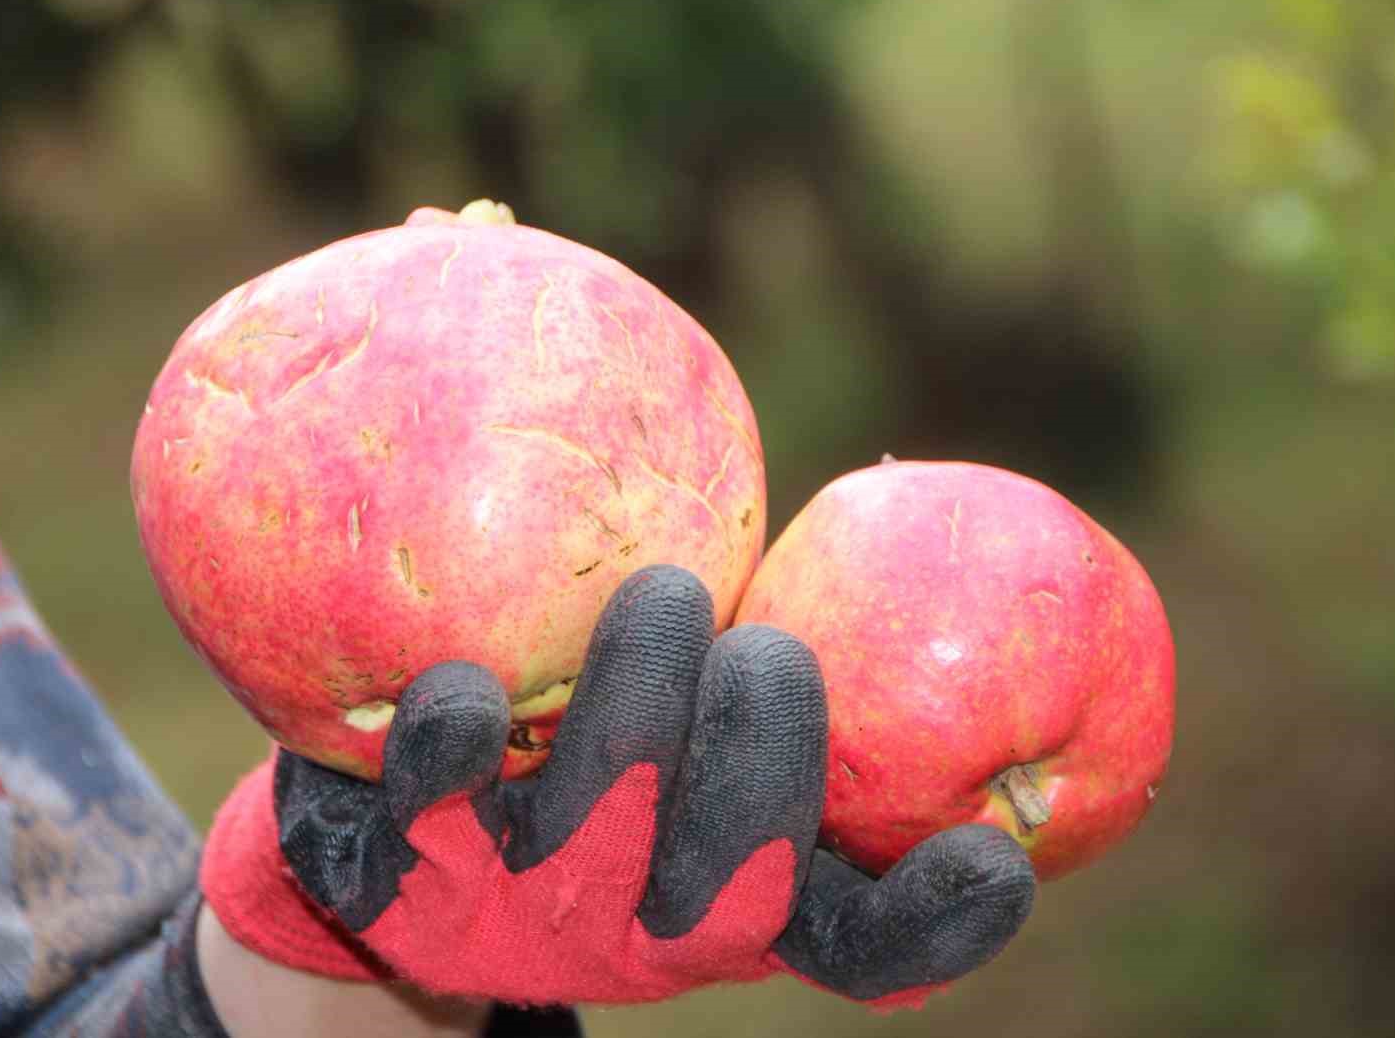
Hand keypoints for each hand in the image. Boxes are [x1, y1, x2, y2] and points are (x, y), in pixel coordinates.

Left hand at [200, 565, 1034, 1007]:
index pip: (867, 942)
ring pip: (597, 839)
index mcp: (745, 899)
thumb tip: (833, 453)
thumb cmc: (603, 728)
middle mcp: (648, 924)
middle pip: (740, 882)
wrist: (402, 815)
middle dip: (767, 763)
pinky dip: (455, 744)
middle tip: (771, 656)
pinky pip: (435, 804)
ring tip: (664, 599)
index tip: (992, 859)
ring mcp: (527, 910)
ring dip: (637, 722)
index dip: (937, 920)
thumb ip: (771, 612)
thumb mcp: (705, 692)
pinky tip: (457, 690)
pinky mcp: (404, 873)